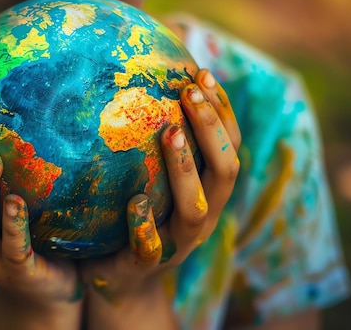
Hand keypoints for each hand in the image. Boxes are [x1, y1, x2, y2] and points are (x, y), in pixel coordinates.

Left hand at [79, 69, 240, 328]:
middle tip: (188, 91)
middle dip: (211, 128)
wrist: (122, 278)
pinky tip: (136, 201)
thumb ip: (152, 140)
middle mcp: (203, 215)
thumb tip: (141, 81)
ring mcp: (178, 243)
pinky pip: (151, 248)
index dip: (222, 110)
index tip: (201, 73)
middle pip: (225, 170)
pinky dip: (145, 225)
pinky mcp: (147, 264)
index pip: (229, 145)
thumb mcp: (149, 176)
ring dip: (186, 168)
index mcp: (208, 190)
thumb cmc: (134, 215)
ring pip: (195, 207)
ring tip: (170, 132)